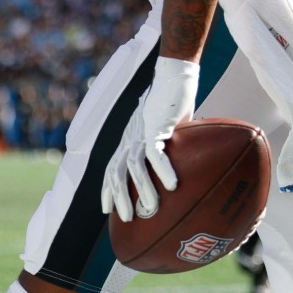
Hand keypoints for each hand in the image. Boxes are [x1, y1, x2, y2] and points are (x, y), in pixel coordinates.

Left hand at [101, 57, 199, 221]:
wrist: (174, 73)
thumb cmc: (173, 101)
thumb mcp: (168, 129)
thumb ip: (171, 148)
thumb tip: (186, 168)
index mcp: (130, 138)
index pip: (112, 167)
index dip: (108, 189)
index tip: (107, 210)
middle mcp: (130, 136)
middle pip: (117, 171)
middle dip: (118, 196)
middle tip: (126, 219)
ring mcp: (140, 131)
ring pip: (133, 165)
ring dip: (141, 188)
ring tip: (151, 207)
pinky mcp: (154, 124)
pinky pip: (155, 151)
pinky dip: (162, 169)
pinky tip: (172, 184)